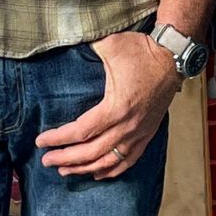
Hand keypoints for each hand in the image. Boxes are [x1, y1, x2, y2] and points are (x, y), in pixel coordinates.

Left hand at [35, 31, 177, 179]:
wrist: (173, 57)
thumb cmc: (142, 50)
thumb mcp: (110, 45)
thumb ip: (85, 48)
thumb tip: (63, 41)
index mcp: (116, 107)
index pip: (81, 131)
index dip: (58, 139)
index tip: (41, 141)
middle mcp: (128, 126)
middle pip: (91, 152)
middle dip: (66, 159)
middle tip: (46, 161)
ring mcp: (139, 133)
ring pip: (109, 161)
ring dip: (85, 169)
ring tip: (65, 171)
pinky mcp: (147, 134)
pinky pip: (128, 160)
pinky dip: (111, 170)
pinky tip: (97, 175)